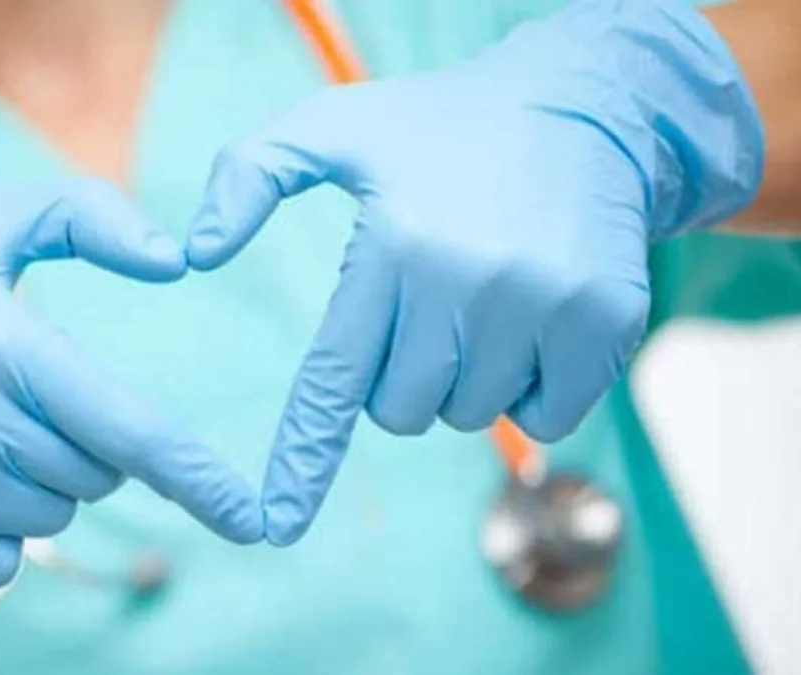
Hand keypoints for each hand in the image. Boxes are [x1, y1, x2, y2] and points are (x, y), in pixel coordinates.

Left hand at [185, 0, 761, 544]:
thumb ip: (249, 176)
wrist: (581, 104)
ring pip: (469, 414)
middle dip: (400, 376)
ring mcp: (546, 304)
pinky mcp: (606, 321)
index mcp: (395, 243)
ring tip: (482, 296)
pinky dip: (530, 388)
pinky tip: (532, 319)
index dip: (305, 457)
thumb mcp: (333, 124)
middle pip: (403, 411)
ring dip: (464, 377)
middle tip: (424, 302)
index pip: (336, 378)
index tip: (280, 523)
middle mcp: (469, 279)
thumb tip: (194, 254)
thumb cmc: (439, 127)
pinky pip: (545, 417)